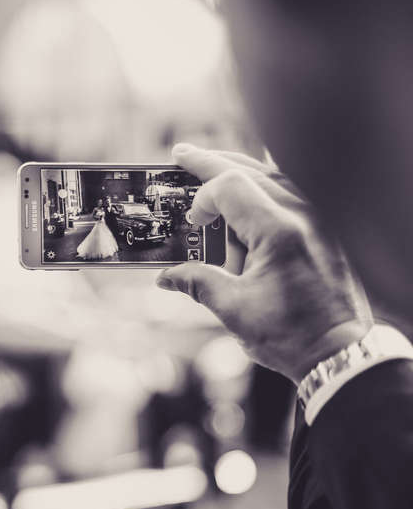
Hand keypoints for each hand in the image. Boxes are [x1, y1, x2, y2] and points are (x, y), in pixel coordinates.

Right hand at [157, 144, 372, 384]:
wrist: (341, 353)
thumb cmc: (293, 335)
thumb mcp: (234, 309)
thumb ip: (197, 282)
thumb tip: (167, 277)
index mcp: (278, 232)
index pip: (230, 187)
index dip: (202, 198)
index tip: (192, 222)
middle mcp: (303, 216)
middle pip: (250, 170)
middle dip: (212, 163)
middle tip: (182, 155)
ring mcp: (319, 219)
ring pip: (274, 175)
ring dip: (239, 170)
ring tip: (211, 166)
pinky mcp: (325, 229)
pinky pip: (292, 191)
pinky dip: (265, 184)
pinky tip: (251, 187)